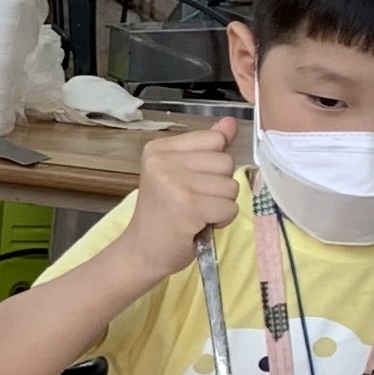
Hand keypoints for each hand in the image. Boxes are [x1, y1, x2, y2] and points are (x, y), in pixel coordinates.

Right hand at [131, 118, 243, 260]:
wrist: (141, 252)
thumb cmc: (163, 215)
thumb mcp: (182, 174)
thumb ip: (206, 148)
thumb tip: (230, 122)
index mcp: (159, 149)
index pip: (215, 139)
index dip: (213, 164)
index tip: (192, 182)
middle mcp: (163, 161)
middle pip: (226, 162)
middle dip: (219, 186)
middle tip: (193, 202)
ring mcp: (174, 183)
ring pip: (231, 186)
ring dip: (221, 204)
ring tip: (196, 213)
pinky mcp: (188, 206)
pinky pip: (230, 208)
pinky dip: (221, 221)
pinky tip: (198, 225)